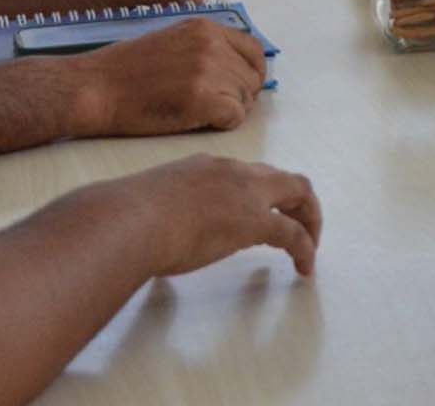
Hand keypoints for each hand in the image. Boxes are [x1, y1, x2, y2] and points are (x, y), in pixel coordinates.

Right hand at [66, 18, 268, 137]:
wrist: (96, 87)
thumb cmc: (125, 69)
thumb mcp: (172, 39)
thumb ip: (205, 46)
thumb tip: (235, 65)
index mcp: (205, 27)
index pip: (254, 50)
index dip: (251, 72)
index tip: (240, 86)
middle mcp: (211, 44)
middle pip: (252, 76)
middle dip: (242, 94)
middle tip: (218, 106)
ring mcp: (208, 71)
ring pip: (245, 98)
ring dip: (231, 109)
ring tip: (203, 113)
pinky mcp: (201, 99)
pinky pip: (235, 116)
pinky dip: (224, 123)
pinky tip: (201, 121)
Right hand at [136, 155, 322, 277]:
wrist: (128, 221)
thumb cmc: (124, 219)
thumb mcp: (149, 206)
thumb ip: (161, 214)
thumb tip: (153, 237)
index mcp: (204, 166)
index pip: (246, 174)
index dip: (260, 194)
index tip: (262, 215)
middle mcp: (230, 171)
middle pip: (282, 177)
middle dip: (298, 201)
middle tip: (301, 227)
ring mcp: (245, 193)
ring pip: (298, 193)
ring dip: (309, 218)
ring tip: (310, 246)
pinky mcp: (255, 221)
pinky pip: (293, 233)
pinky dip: (305, 248)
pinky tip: (304, 268)